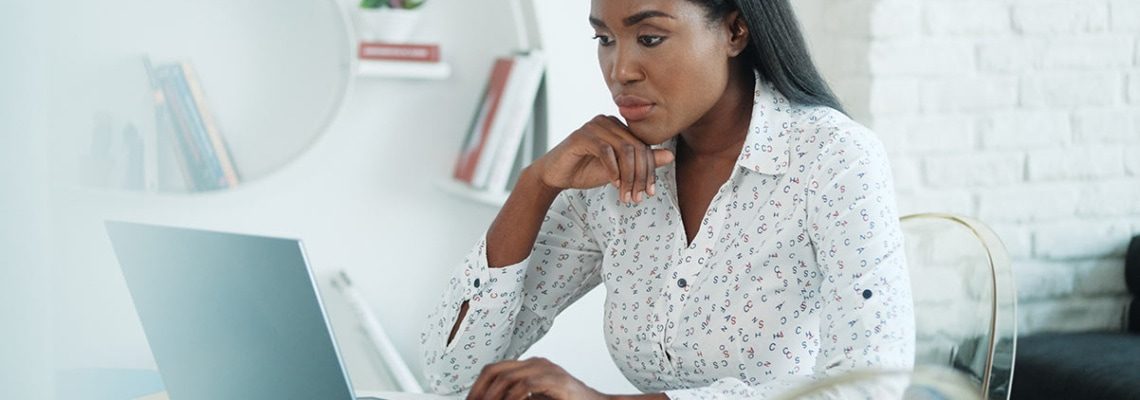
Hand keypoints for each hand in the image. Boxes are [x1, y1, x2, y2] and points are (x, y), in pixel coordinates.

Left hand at [466, 357, 608, 399]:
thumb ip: (518, 398)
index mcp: (530, 367)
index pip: (494, 370)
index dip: (477, 387)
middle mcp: (536, 364)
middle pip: (495, 370)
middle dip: (479, 391)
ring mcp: (546, 370)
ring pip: (507, 377)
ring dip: (492, 397)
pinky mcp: (556, 381)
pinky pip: (525, 385)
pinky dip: (511, 398)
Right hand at [532, 115, 673, 204]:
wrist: (556, 176)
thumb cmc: (586, 170)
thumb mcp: (619, 171)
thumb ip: (641, 163)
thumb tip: (670, 156)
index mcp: (619, 127)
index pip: (643, 146)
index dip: (650, 170)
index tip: (650, 192)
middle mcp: (608, 122)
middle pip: (636, 148)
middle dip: (640, 176)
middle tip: (638, 197)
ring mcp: (594, 126)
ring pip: (624, 150)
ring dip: (628, 176)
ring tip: (626, 195)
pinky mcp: (582, 136)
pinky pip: (606, 151)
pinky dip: (612, 170)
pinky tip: (613, 184)